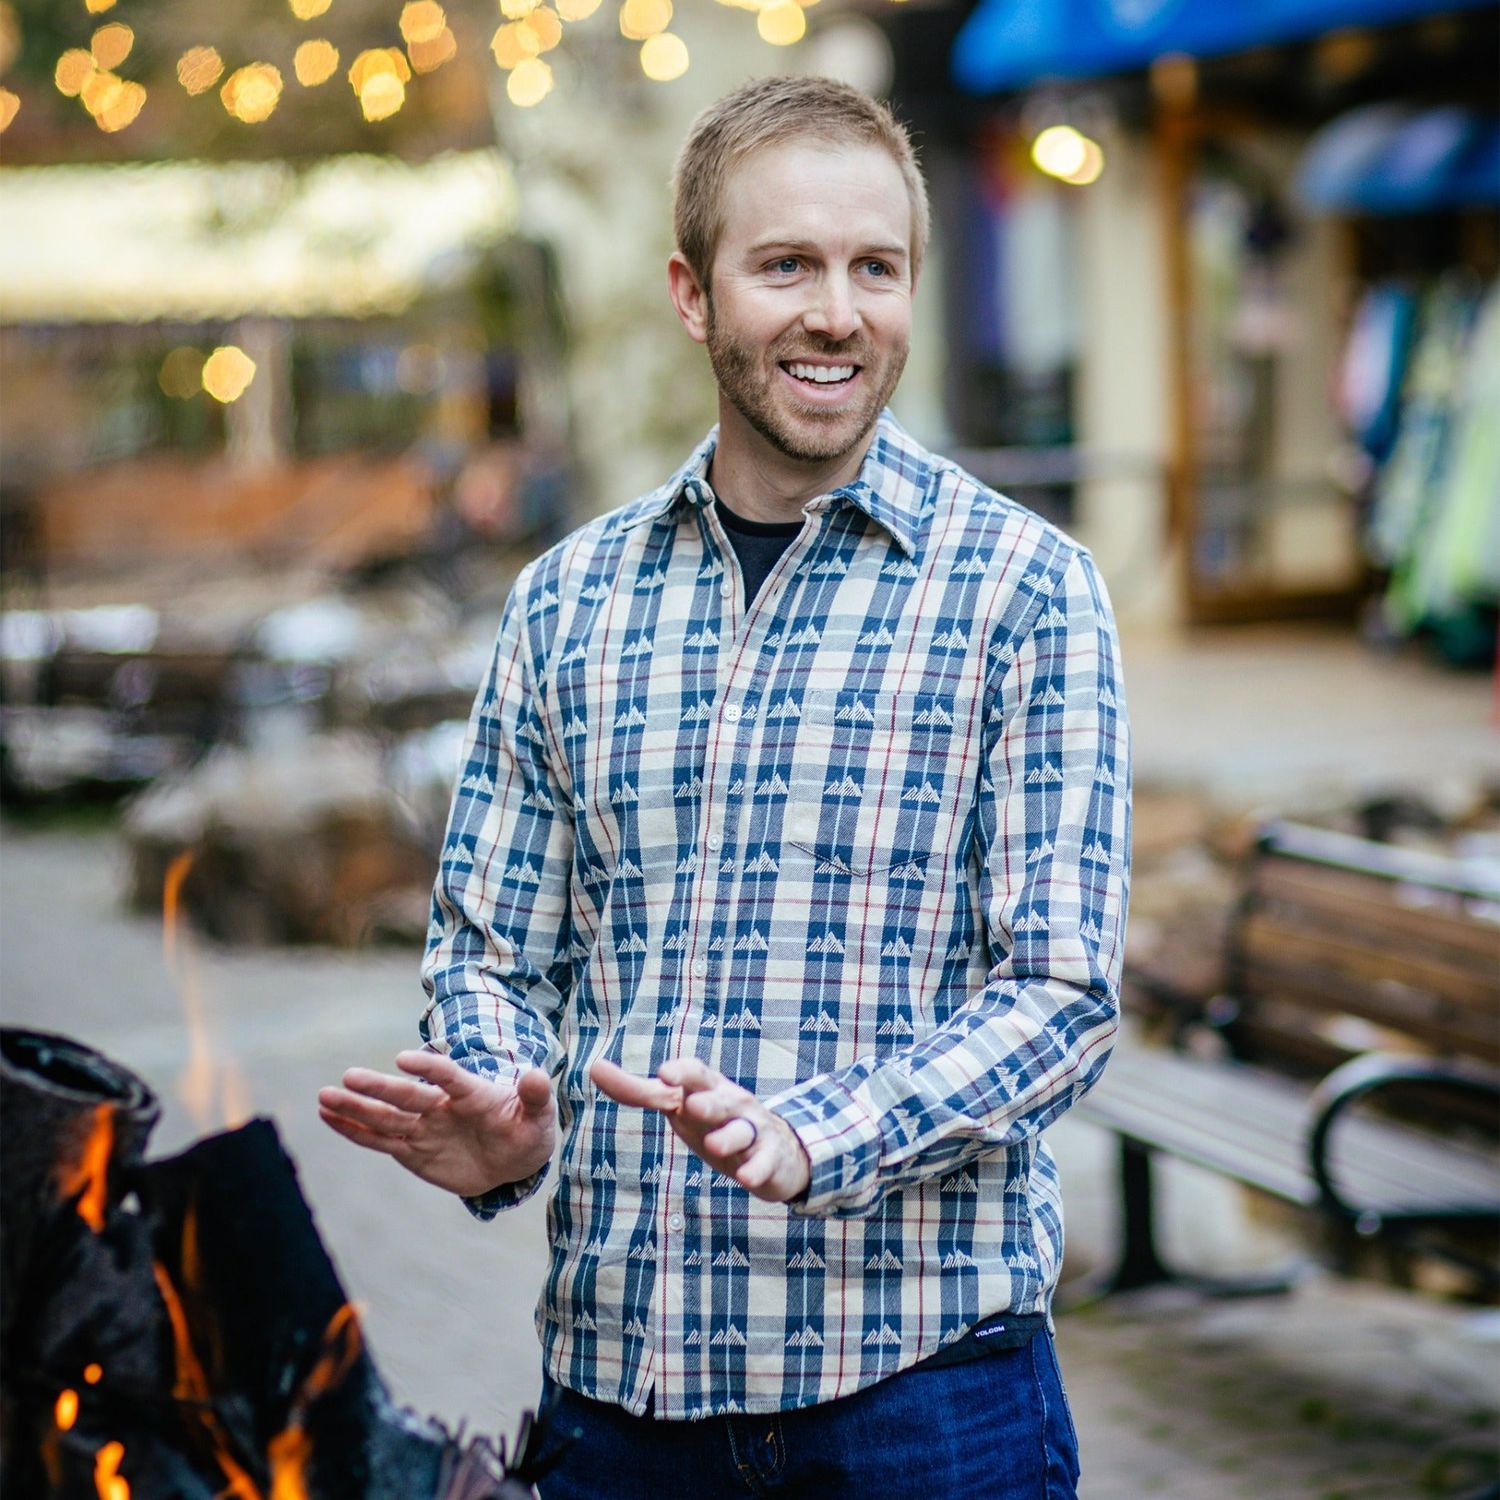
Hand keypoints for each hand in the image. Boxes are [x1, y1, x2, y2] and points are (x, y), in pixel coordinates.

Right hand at [318, 1050, 554, 1198]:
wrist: (513, 1156)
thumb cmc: (528, 1128)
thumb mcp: (539, 1114)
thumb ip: (535, 1096)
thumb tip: (538, 1075)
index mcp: (472, 1092)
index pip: (448, 1076)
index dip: (429, 1067)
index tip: (404, 1058)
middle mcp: (442, 1106)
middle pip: (408, 1096)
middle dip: (379, 1088)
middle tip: (348, 1076)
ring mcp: (424, 1128)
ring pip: (386, 1118)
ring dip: (356, 1108)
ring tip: (324, 1096)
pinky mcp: (413, 1151)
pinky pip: (380, 1141)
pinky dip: (355, 1130)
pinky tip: (328, 1116)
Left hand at [590, 1057, 810, 1203]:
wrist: (778, 1148)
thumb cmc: (715, 1122)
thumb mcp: (679, 1105)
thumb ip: (638, 1090)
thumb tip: (594, 1067)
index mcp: (707, 1089)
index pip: (695, 1074)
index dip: (681, 1073)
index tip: (665, 1073)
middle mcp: (732, 1104)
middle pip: (719, 1100)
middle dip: (708, 1103)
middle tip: (692, 1106)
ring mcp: (753, 1130)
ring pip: (742, 1131)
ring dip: (729, 1138)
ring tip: (716, 1147)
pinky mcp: (769, 1158)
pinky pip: (764, 1163)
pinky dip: (756, 1169)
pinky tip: (746, 1178)